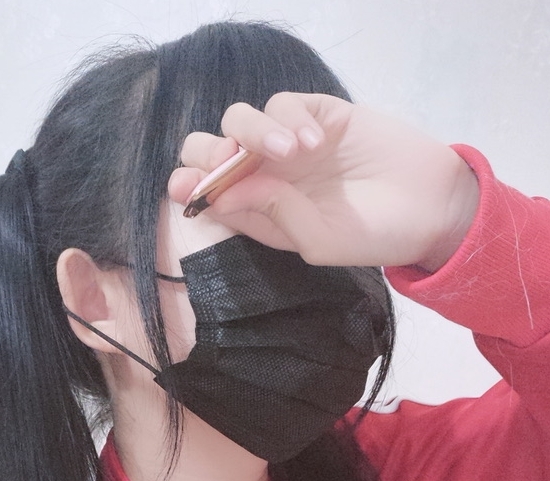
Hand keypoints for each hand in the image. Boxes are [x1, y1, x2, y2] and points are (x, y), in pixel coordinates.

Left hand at [168, 93, 478, 271]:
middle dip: (208, 151)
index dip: (190, 186)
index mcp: (258, 212)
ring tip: (294, 153)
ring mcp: (289, 143)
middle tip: (229, 162)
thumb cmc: (372, 236)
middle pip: (211, 150)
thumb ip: (272, 215)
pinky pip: (283, 102)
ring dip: (254, 132)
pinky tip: (318, 141)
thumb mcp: (318, 241)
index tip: (187, 187)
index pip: (207, 194)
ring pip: (240, 119)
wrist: (430, 206)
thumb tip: (221, 193)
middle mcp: (265, 176)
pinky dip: (291, 117)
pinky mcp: (317, 113)